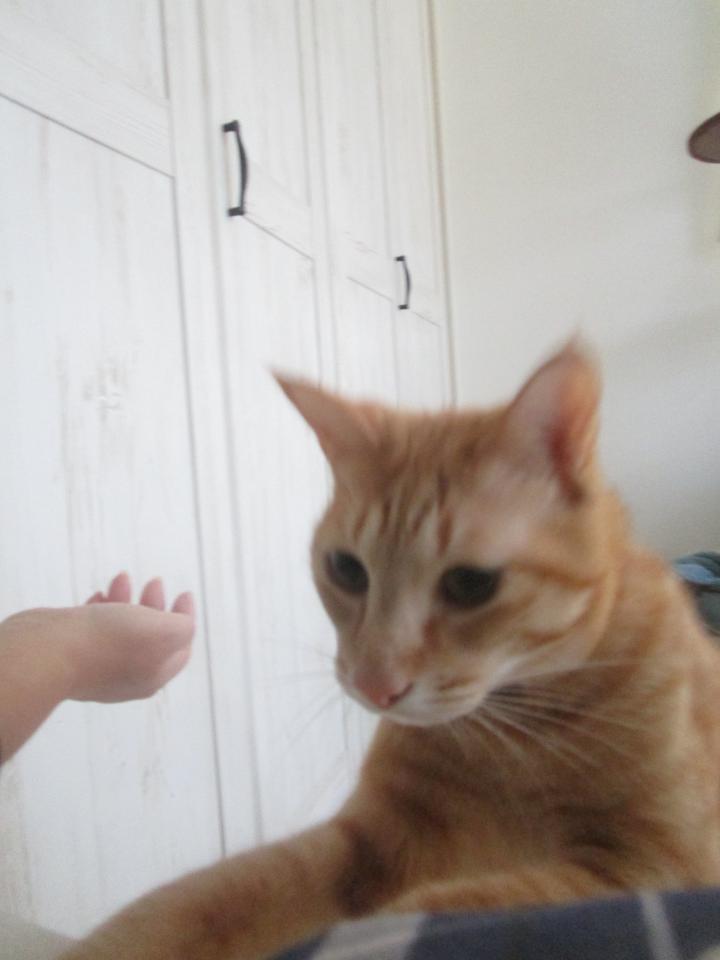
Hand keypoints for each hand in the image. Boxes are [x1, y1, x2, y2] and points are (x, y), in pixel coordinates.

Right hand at [2, 572, 194, 703]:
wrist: (47, 653)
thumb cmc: (107, 642)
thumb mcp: (164, 632)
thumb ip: (183, 627)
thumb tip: (183, 624)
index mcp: (153, 676)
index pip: (180, 648)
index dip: (186, 619)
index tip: (184, 592)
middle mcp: (126, 676)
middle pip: (151, 638)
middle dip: (157, 604)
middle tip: (155, 580)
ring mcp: (97, 666)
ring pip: (120, 629)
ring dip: (127, 600)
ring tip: (123, 576)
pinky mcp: (71, 653)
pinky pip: (92, 629)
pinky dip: (101, 607)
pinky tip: (99, 594)